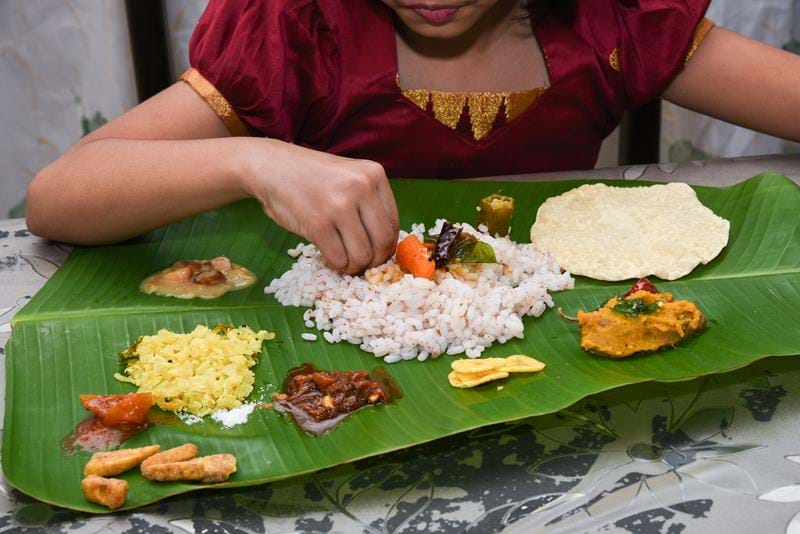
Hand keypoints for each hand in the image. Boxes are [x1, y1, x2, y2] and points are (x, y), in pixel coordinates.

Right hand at [240, 139, 399, 274]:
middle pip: (383, 242)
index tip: (376, 253)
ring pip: (362, 255)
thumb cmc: (312, 177)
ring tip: (343, 261)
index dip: (387, 246)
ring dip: (353, 266)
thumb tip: (386, 245)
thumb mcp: (350, 176)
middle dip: (374, 261)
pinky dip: (336, 265)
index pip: (394, 223)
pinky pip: (339, 258)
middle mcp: (362, 188)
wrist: (272, 167)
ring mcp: (340, 206)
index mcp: (375, 175)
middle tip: (361, 264)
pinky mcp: (318, 223)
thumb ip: (370, 202)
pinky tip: (329, 258)